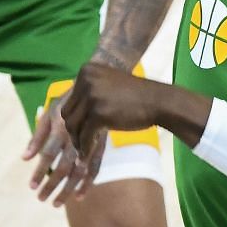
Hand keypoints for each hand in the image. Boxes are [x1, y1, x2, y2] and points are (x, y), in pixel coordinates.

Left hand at [24, 90, 108, 206]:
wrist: (100, 87)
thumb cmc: (70, 100)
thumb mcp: (52, 111)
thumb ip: (38, 135)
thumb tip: (24, 158)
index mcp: (60, 124)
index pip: (48, 153)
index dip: (39, 171)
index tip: (31, 186)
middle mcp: (76, 134)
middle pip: (63, 166)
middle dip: (51, 185)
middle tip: (40, 199)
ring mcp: (90, 141)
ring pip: (79, 171)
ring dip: (67, 189)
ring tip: (56, 203)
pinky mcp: (101, 145)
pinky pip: (95, 168)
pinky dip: (87, 183)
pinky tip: (79, 197)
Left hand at [61, 62, 178, 153]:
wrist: (158, 101)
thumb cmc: (135, 96)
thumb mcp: (107, 84)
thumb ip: (89, 93)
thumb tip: (69, 115)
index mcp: (86, 70)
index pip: (70, 100)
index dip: (74, 117)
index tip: (81, 130)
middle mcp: (86, 80)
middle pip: (67, 112)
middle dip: (73, 130)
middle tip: (81, 143)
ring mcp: (91, 96)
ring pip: (73, 125)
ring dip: (77, 141)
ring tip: (83, 150)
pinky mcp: (98, 113)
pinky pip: (85, 135)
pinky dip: (85, 148)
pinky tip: (87, 156)